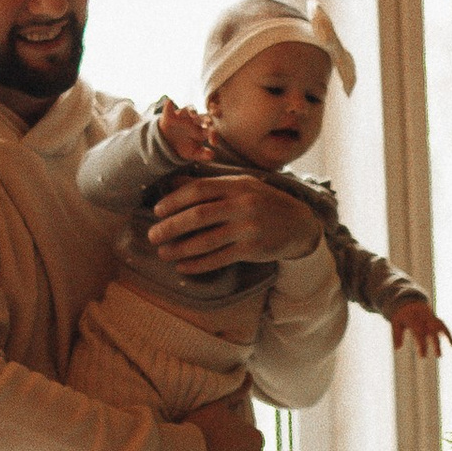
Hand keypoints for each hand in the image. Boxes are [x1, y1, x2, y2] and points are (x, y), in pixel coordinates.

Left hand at [148, 173, 320, 273]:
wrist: (299, 224)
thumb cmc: (263, 202)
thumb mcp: (241, 186)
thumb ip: (210, 185)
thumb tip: (172, 183)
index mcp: (237, 185)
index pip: (198, 190)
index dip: (174, 201)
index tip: (157, 211)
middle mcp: (242, 205)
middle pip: (198, 216)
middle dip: (170, 227)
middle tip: (152, 235)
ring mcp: (248, 228)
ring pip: (205, 241)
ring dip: (180, 248)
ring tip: (163, 253)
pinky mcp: (251, 249)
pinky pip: (218, 259)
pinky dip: (197, 264)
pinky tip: (183, 266)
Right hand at [157, 100, 215, 163]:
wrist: (169, 143)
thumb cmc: (185, 147)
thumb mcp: (193, 153)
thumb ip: (203, 154)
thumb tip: (212, 156)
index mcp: (203, 130)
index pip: (211, 131)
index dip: (213, 135)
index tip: (213, 142)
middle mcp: (196, 120)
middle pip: (203, 117)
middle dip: (206, 118)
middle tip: (209, 122)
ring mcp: (184, 116)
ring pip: (190, 110)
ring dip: (192, 111)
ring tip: (193, 114)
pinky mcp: (170, 114)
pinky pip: (169, 108)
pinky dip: (168, 105)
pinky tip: (169, 102)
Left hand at [388, 298, 451, 356]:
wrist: (408, 301)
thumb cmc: (402, 315)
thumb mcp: (395, 323)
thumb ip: (396, 336)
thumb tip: (397, 348)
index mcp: (414, 318)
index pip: (420, 332)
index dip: (422, 344)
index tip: (423, 356)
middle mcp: (424, 317)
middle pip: (433, 330)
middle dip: (436, 343)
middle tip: (439, 356)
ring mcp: (431, 318)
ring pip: (441, 326)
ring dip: (447, 336)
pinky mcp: (435, 319)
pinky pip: (444, 326)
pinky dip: (449, 335)